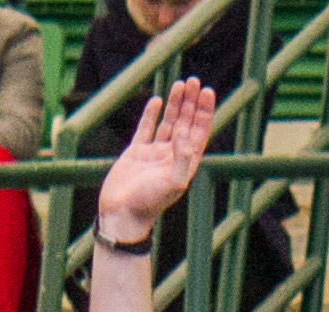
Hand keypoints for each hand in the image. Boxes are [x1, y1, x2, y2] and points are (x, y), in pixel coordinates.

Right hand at [96, 77, 220, 232]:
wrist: (121, 214)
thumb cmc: (148, 203)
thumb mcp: (172, 183)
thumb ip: (182, 160)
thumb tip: (188, 138)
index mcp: (185, 164)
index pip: (199, 132)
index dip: (205, 112)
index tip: (208, 91)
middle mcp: (171, 157)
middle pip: (186, 123)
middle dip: (191, 102)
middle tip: (195, 81)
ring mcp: (153, 154)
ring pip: (168, 123)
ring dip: (175, 104)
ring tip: (180, 84)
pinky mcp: (135, 154)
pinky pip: (145, 129)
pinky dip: (151, 115)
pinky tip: (157, 100)